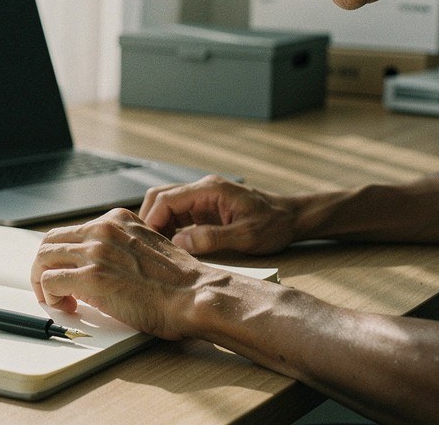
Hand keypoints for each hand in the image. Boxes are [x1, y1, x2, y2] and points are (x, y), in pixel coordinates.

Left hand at [30, 208, 214, 339]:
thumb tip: (97, 262)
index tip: (65, 272)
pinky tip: (65, 306)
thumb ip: (120, 246)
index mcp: (116, 220)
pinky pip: (50, 282)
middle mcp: (102, 229)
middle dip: (44, 267)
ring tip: (57, 299)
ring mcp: (96, 252)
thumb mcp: (147, 246)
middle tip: (52, 288)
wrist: (194, 295)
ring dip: (43, 282)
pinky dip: (49, 296)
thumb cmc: (178, 282)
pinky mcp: (92, 278)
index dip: (62, 256)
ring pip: (43, 259)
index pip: (70, 231)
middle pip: (50, 242)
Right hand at [139, 175, 298, 255]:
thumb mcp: (246, 236)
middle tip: (146, 246)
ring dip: (158, 225)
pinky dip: (170, 229)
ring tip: (156, 249)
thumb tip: (179, 244)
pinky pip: (179, 214)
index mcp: (210, 190)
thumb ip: (212, 238)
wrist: (293, 218)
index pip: (166, 199)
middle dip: (149, 220)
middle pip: (160, 198)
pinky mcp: (206, 209)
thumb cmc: (274, 224)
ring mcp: (203, 198)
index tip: (147, 242)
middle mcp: (203, 190)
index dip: (152, 220)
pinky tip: (170, 247)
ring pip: (167, 206)